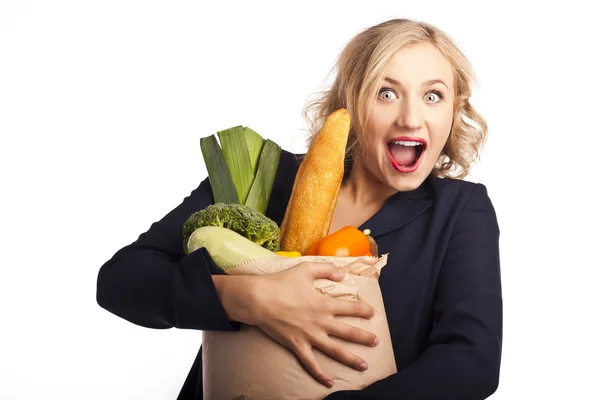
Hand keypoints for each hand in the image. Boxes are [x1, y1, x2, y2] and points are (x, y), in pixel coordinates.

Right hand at [251, 262, 378, 387]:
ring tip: (364, 365)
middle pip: (349, 332)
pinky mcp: (297, 346)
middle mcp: (321, 322)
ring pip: (336, 351)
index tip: (372, 313)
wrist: (260, 299)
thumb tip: (342, 275)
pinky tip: (330, 382)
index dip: (364, 310)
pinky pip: (311, 363)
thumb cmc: (281, 283)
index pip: (351, 308)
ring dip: (352, 359)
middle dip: (365, 338)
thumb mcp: (305, 269)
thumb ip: (326, 269)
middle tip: (376, 341)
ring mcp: (310, 336)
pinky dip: (321, 374)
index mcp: (325, 304)